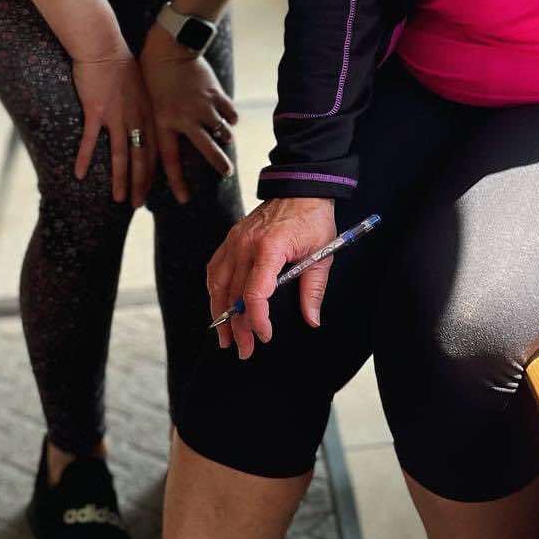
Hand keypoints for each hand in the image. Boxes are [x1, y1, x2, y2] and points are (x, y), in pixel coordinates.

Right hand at [71, 47, 155, 206]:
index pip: (154, 149)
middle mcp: (136, 118)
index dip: (153, 171)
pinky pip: (90, 141)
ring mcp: (116, 116)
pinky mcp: (96, 111)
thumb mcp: (140, 87)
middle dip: (141, 184)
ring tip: (120, 200)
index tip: (151, 189)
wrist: (103, 46)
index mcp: (148, 113)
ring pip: (122, 155)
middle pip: (142, 158)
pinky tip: (78, 174)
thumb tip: (140, 119)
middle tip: (138, 205)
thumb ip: (141, 106)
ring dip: (121, 180)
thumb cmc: (120, 62)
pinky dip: (84, 158)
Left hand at [139, 25, 238, 205]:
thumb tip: (163, 149)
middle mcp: (185, 119)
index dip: (177, 183)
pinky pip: (230, 113)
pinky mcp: (216, 94)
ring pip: (222, 132)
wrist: (169, 48)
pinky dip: (231, 118)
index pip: (170, 161)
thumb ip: (159, 127)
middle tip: (227, 174)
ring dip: (226, 139)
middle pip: (207, 150)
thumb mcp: (148, 105)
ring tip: (226, 142)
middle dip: (219, 165)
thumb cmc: (152, 76)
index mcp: (164, 123)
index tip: (184, 199)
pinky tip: (229, 119)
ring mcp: (203, 106)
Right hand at [207, 198, 336, 358]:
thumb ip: (313, 289)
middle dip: (237, 327)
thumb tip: (311, 320)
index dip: (257, 319)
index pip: (255, 292)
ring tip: (225, 337)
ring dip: (220, 313)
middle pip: (233, 294)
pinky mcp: (231, 238)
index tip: (265, 336)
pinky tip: (219, 306)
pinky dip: (215, 291)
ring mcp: (235, 240)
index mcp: (270, 247)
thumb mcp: (323, 253)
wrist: (300, 187)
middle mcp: (246, 244)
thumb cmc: (313, 218)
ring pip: (218, 284)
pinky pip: (215, 269)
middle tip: (244, 350)